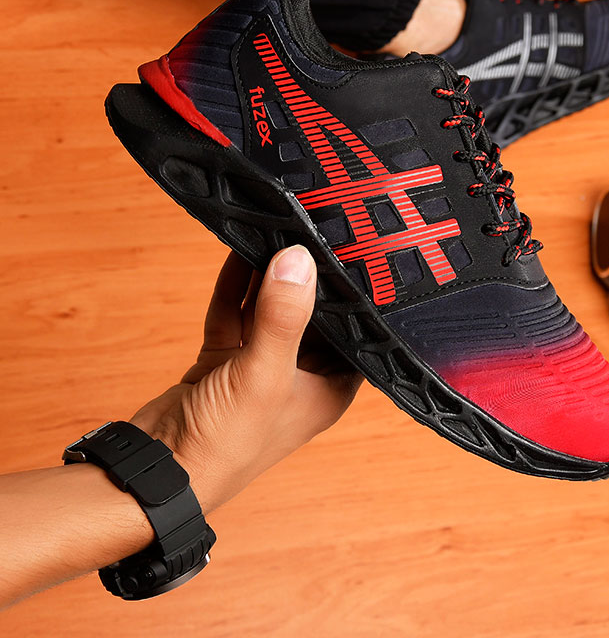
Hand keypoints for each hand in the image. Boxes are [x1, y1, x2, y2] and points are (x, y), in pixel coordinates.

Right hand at [129, 245, 361, 512]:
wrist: (158, 471)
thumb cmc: (226, 446)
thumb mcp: (264, 375)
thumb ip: (284, 316)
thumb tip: (299, 260)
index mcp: (327, 389)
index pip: (353, 335)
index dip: (354, 298)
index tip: (353, 257)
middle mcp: (299, 377)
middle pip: (310, 316)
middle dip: (306, 280)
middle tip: (308, 234)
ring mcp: (259, 367)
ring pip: (270, 311)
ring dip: (269, 278)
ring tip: (275, 234)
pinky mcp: (225, 360)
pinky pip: (237, 314)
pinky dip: (237, 288)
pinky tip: (240, 254)